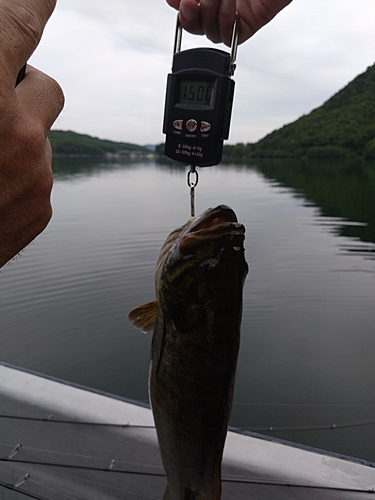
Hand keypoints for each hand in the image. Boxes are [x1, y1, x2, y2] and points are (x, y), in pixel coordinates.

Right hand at [0, 0, 63, 267]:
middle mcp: (17, 132)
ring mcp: (35, 176)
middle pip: (45, 87)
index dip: (32, 4)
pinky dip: (17, 174)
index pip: (20, 24)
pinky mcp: (41, 210)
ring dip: (16, 135)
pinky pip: (38, 174)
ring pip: (40, 135)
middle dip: (20, 86)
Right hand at [166, 0, 292, 45]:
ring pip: (212, 33)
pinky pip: (231, 38)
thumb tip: (172, 0)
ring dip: (209, 16)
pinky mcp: (252, 22)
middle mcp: (224, 2)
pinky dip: (226, 24)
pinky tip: (230, 6)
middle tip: (188, 4)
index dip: (178, 7)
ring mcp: (238, 13)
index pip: (188, 8)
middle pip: (197, 26)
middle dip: (189, 17)